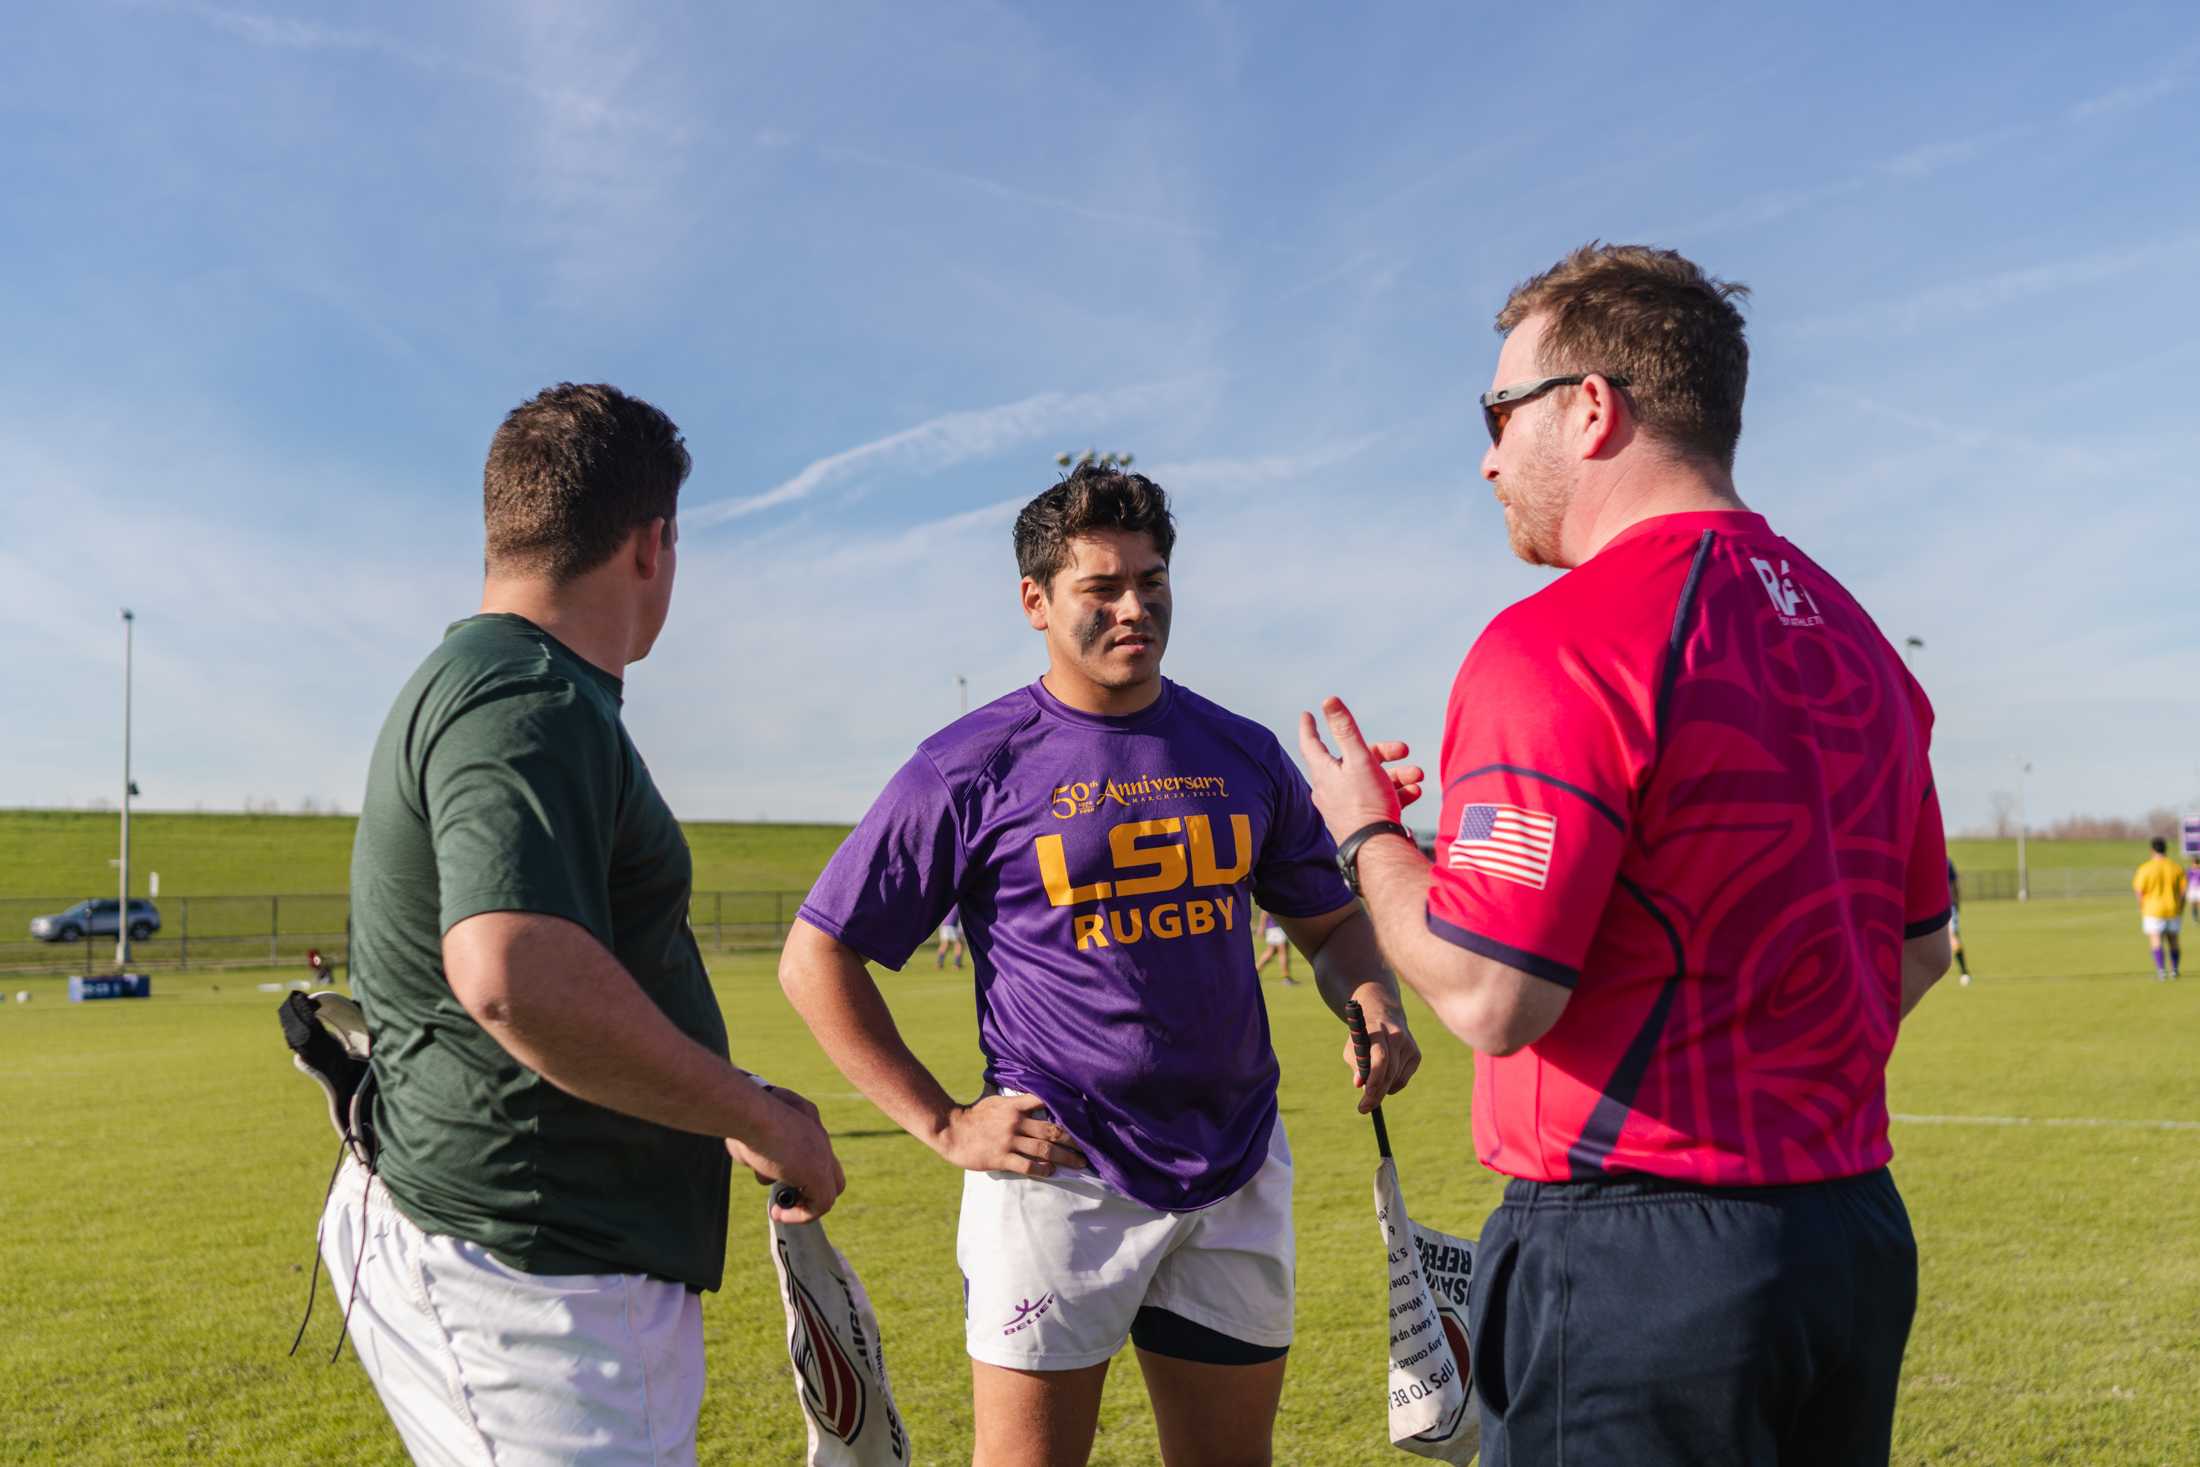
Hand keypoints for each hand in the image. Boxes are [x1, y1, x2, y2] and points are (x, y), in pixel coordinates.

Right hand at [727, 1085, 846, 1223]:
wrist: (751, 1113)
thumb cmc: (742, 1117)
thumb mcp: (749, 1129)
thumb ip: (755, 1144)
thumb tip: (751, 1158)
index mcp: (806, 1118)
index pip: (815, 1148)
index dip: (801, 1168)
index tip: (779, 1178)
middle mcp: (818, 1135)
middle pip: (830, 1171)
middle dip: (808, 1188)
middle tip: (784, 1196)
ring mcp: (822, 1155)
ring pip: (827, 1188)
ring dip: (803, 1204)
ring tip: (778, 1208)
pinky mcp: (819, 1174)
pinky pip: (821, 1204)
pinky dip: (801, 1215)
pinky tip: (779, 1213)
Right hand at [937, 1092, 1090, 1176]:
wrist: (950, 1130)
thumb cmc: (973, 1115)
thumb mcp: (994, 1100)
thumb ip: (1014, 1099)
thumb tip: (1029, 1091)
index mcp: (1014, 1106)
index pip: (1045, 1102)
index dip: (1065, 1108)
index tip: (1083, 1116)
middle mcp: (1015, 1122)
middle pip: (1051, 1130)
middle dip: (1072, 1141)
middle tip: (1087, 1149)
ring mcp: (1008, 1141)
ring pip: (1043, 1150)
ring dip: (1064, 1157)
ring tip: (1078, 1163)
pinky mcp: (1001, 1158)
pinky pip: (1027, 1166)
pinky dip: (1042, 1169)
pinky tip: (1051, 1171)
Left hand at [1298, 696, 1425, 841]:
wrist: (1377, 850)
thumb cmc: (1366, 803)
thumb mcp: (1359, 759)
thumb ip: (1345, 729)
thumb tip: (1328, 701)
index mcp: (1325, 772)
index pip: (1311, 743)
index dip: (1310, 727)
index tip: (1307, 715)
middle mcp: (1331, 789)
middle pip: (1353, 760)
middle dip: (1383, 752)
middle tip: (1403, 750)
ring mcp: (1346, 807)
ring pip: (1371, 780)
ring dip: (1397, 774)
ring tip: (1417, 776)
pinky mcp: (1362, 821)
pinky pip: (1378, 800)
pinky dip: (1396, 793)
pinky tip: (1414, 792)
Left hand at [1343, 987, 1421, 1113]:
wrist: (1383, 1013)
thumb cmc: (1363, 1036)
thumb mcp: (1353, 1047)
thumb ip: (1356, 1065)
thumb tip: (1359, 1085)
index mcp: (1377, 1032)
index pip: (1379, 1058)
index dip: (1373, 1080)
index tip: (1365, 1098)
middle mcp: (1396, 1036)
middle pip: (1389, 1072)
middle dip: (1376, 1093)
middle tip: (1364, 1108)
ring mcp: (1409, 1045)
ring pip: (1396, 1078)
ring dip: (1382, 1090)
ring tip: (1371, 1093)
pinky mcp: (1416, 1054)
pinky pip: (1403, 1079)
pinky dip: (1392, 1085)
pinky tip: (1385, 1080)